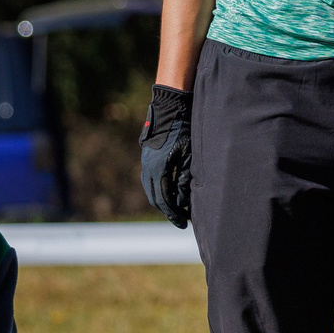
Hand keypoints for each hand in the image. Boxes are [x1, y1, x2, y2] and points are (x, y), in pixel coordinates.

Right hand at [139, 85, 192, 228]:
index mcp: (158, 170)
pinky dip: (159, 189)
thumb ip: (184, 178)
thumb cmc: (183, 130)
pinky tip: (171, 190)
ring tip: (177, 206)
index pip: (165, 200)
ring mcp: (145, 162)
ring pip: (150, 189)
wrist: (170, 108)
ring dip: (162, 200)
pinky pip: (150, 179)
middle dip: (168, 210)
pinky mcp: (147, 157)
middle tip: (182, 218)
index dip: (174, 214)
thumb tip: (183, 200)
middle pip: (155, 198)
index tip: (183, 224)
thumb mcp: (188, 155)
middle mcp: (148, 168)